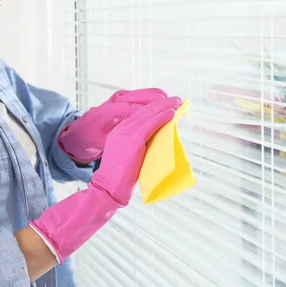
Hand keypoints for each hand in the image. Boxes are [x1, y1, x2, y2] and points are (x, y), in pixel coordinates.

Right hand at [30, 97, 181, 263]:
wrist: (108, 187)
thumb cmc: (121, 177)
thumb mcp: (131, 154)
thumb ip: (141, 144)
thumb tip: (160, 137)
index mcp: (119, 131)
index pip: (139, 114)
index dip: (154, 108)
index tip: (167, 104)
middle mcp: (121, 129)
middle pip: (144, 111)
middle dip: (161, 103)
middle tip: (176, 99)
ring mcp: (126, 133)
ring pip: (149, 115)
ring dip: (165, 106)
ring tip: (177, 101)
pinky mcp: (133, 140)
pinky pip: (151, 124)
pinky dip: (162, 117)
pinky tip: (172, 113)